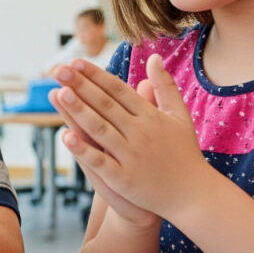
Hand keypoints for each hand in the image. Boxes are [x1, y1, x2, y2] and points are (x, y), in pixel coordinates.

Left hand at [48, 55, 209, 222]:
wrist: (194, 196)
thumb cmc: (184, 153)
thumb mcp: (179, 116)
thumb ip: (164, 86)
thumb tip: (155, 56)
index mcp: (151, 116)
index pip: (118, 90)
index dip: (96, 75)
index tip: (76, 61)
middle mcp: (140, 133)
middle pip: (106, 106)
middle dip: (81, 86)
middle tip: (59, 70)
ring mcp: (131, 156)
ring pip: (100, 129)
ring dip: (79, 111)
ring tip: (60, 93)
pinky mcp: (125, 178)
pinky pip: (100, 162)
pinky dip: (83, 150)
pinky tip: (65, 136)